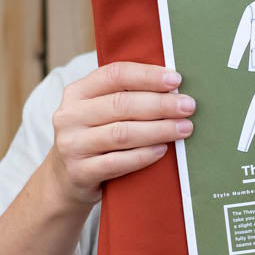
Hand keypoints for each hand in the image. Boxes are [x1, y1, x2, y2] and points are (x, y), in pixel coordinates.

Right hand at [48, 62, 194, 203]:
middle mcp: (70, 116)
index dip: (147, 76)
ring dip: (158, 130)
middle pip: (121, 104)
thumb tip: (174, 87)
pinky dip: (143, 156)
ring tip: (184, 128)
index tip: (176, 80)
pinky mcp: (80, 171)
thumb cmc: (96, 137)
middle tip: (188, 106)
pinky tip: (163, 150)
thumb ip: (126, 95)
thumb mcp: (100, 111)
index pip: (114, 75)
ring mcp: (72, 144)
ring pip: (122, 133)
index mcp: (77, 92)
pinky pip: (117, 162)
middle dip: (160, 104)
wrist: (66, 179)